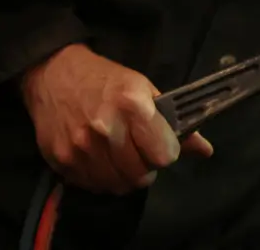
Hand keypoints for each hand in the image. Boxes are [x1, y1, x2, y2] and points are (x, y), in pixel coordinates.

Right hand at [20, 44, 212, 194]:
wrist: (54, 74)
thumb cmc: (106, 79)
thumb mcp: (144, 90)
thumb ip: (174, 122)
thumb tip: (205, 150)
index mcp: (133, 107)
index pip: (163, 156)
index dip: (166, 153)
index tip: (161, 145)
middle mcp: (106, 130)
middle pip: (141, 175)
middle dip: (146, 167)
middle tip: (140, 152)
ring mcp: (81, 148)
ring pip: (117, 185)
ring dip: (125, 176)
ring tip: (121, 156)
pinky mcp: (61, 161)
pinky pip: (93, 186)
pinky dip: (102, 178)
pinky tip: (101, 159)